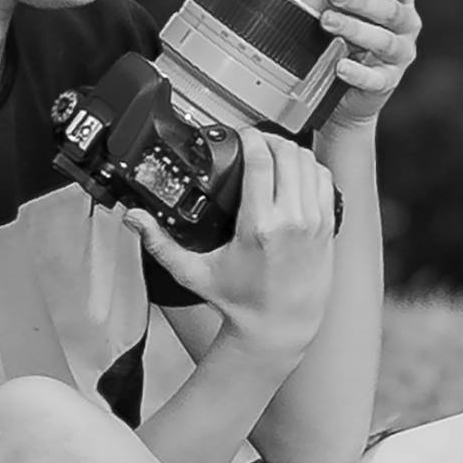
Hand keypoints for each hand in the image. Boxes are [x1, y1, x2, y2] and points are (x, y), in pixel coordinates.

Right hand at [122, 127, 336, 356]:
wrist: (279, 326)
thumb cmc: (242, 302)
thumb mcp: (194, 273)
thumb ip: (160, 243)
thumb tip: (135, 219)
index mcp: (259, 226)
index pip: (261, 161)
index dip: (250, 137)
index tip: (240, 135)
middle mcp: (292, 220)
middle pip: (288, 154)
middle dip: (269, 140)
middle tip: (254, 142)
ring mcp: (314, 222)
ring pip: (309, 162)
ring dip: (290, 151)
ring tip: (273, 153)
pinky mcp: (327, 226)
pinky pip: (325, 180)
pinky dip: (310, 168)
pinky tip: (295, 172)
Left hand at [320, 0, 420, 129]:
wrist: (352, 89)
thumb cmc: (353, 42)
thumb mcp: (353, 16)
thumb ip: (346, 0)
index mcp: (400, 5)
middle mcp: (405, 28)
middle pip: (390, 11)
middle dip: (362, 1)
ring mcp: (399, 56)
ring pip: (383, 41)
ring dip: (355, 30)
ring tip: (329, 22)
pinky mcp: (388, 81)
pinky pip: (375, 77)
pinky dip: (358, 72)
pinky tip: (341, 66)